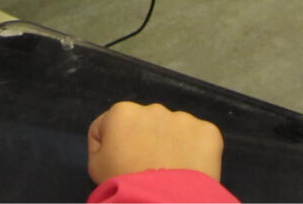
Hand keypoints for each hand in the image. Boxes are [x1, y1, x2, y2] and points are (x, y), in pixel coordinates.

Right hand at [87, 102, 224, 183]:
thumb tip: (115, 145)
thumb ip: (100, 147)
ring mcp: (183, 118)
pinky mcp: (208, 131)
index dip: (111, 148)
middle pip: (145, 125)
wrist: (164, 201)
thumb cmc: (124, 183)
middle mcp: (153, 108)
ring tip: (170, 172)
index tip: (119, 166)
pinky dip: (195, 152)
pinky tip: (190, 169)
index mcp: (122, 112)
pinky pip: (199, 139)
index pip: (110, 126)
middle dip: (145, 142)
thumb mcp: (94, 167)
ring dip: (170, 145)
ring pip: (173, 130)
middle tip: (146, 169)